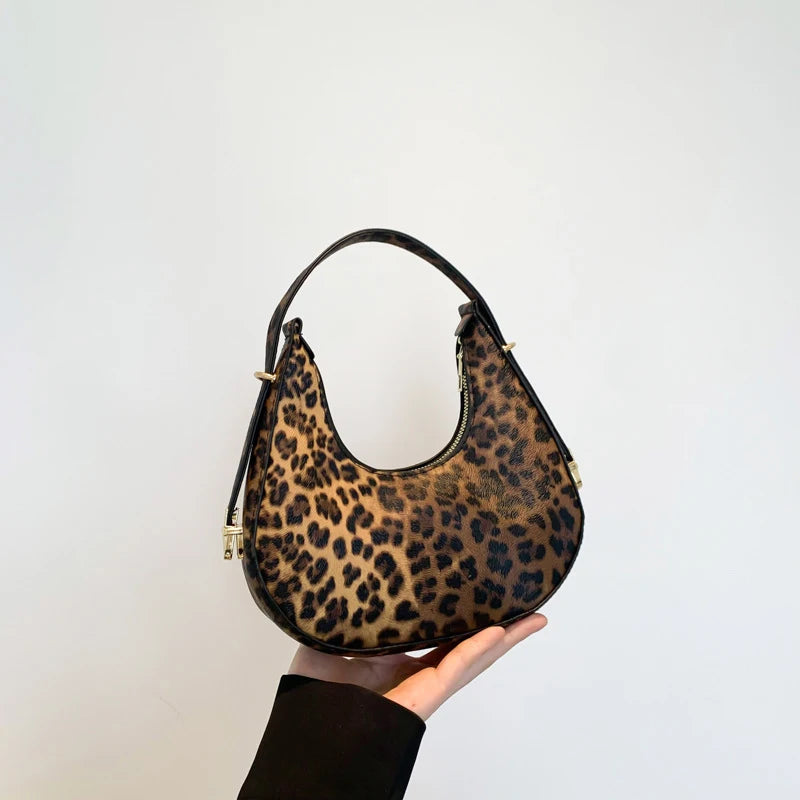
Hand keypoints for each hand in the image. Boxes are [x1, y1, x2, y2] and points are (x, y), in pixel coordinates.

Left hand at [287, 613, 547, 720]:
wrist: (313, 735)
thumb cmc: (316, 695)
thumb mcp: (332, 644)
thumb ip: (346, 618)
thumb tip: (349, 583)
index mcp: (399, 660)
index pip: (440, 634)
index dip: (463, 617)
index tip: (481, 594)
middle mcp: (419, 672)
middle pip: (469, 645)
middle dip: (500, 627)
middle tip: (527, 607)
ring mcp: (426, 684)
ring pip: (474, 656)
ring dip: (506, 637)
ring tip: (534, 618)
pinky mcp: (425, 695)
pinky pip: (456, 668)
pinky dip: (478, 649)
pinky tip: (500, 631)